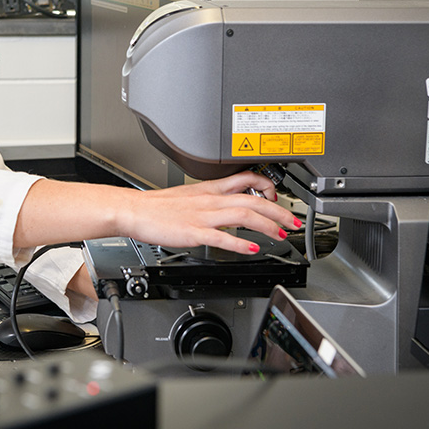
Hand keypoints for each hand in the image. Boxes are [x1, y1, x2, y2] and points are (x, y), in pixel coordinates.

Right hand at [119, 170, 300, 253]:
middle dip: (278, 210)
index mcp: (210, 189)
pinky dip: (239, 242)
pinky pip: (221, 236)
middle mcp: (210, 200)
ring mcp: (203, 216)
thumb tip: (228, 208)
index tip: (278, 199)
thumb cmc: (157, 206)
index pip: (247, 179)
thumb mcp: (188, 195)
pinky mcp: (193, 232)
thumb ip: (211, 200)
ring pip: (243, 214)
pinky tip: (252, 249)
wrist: (134, 210)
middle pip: (253, 199)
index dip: (268, 187)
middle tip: (294, 222)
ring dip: (267, 225)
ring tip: (281, 234)